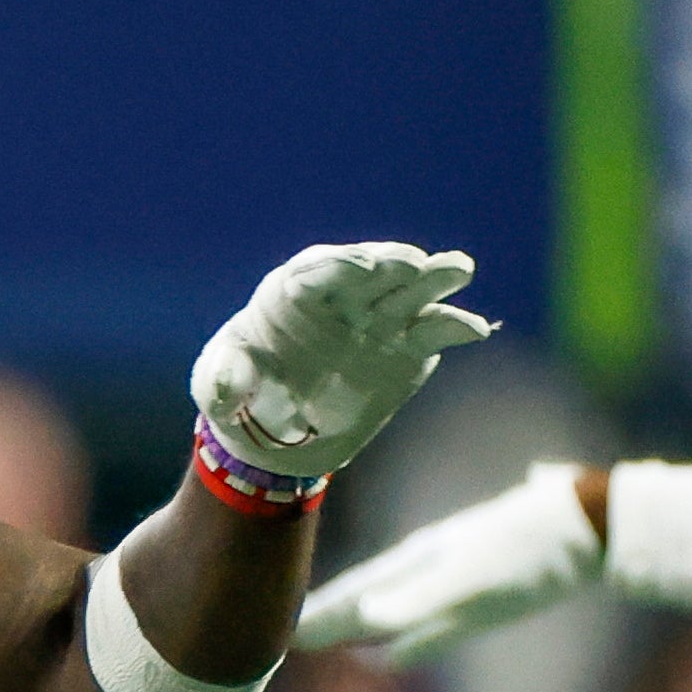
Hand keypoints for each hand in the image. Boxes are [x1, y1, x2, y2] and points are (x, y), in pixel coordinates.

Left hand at [192, 242, 491, 478]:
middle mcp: (343, 297)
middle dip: (392, 263)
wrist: (278, 428)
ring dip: (437, 276)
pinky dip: (454, 327)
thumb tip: (231, 390)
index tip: (361, 266)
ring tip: (459, 268)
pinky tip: (472, 330)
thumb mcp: (219, 390)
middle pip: (373, 270)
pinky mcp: (408, 346)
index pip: (319, 268)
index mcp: (292, 292)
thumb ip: (226, 383)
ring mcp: (380, 318)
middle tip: (412, 264)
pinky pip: (435, 331)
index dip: (340, 265)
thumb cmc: (243, 394)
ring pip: (413, 289)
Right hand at [298, 461, 601, 661]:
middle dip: (328, 620)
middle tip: (286, 639)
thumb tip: (359, 621)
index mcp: (417, 561)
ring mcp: (449, 583)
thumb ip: (415, 602)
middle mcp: (425, 570)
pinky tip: (385, 655)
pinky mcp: (475, 599)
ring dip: (357, 630)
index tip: (281, 634)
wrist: (588, 527)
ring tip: (326, 644)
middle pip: (364, 600)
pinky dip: (395, 641)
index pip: (354, 594)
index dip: (320, 615)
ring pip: (389, 611)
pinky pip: (419, 625)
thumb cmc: (528, 551)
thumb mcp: (472, 580)